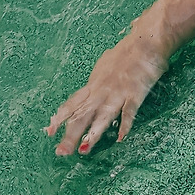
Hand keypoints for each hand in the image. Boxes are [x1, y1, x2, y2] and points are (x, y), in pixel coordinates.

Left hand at [45, 29, 168, 157]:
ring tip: (84, 149)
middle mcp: (101, 91)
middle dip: (71, 135)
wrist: (146, 41)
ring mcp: (118, 93)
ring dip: (93, 133)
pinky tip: (121, 137)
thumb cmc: (127, 51)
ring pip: (102, 115)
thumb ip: (97, 79)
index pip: (73, 104)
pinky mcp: (135, 93)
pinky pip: (129, 111)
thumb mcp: (105, 64)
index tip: (49, 132)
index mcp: (93, 84)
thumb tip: (92, 86)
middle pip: (83, 115)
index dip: (60, 118)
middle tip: (61, 152)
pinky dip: (125, 124)